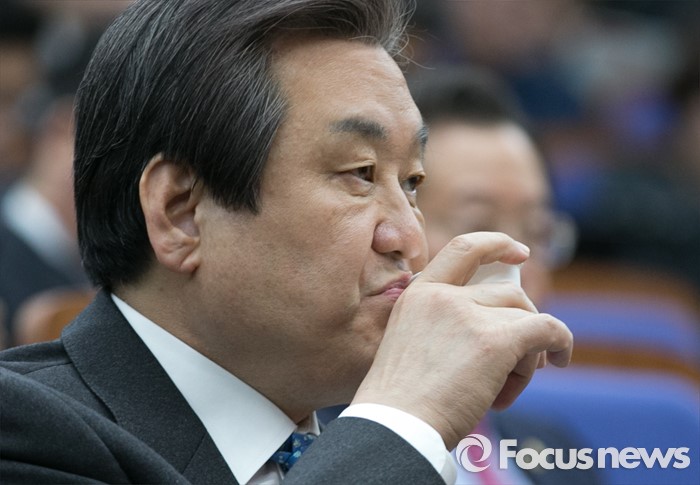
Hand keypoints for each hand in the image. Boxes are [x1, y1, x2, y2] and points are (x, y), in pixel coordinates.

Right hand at [352, 232, 572, 448]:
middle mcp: (443, 296)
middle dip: (519, 325)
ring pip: (525, 318)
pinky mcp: (495, 340)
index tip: (519, 252)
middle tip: (513, 364)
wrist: (396, 426)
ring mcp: (469, 314)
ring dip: (526, 353)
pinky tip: (559, 360)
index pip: (463, 248)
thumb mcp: (412, 342)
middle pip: (507, 293)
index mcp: (418, 293)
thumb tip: (500, 328)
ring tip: (503, 389)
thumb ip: (444, 324)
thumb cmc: (402, 400)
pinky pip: (547, 329)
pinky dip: (560, 343)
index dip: (496, 245)